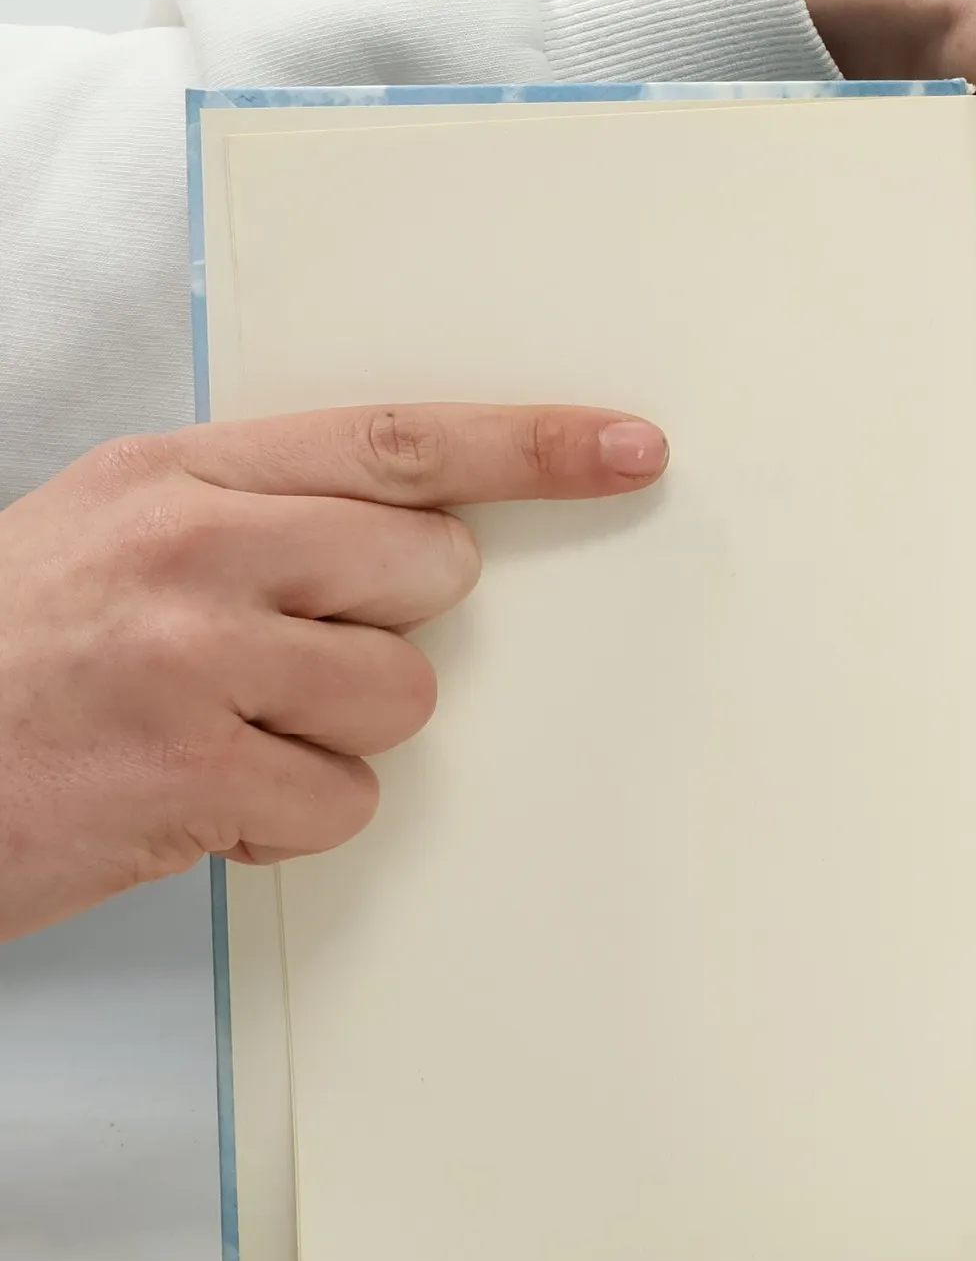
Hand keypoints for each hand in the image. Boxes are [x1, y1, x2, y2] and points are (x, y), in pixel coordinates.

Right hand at [0, 403, 667, 940]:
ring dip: (333, 734)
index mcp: (180, 473)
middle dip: (389, 628)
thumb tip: (418, 541)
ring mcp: (195, 661)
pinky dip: (287, 818)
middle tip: (285, 655)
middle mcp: (196, 547)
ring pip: (402, 697)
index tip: (629, 448)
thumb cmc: (7, 653)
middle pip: (433, 575)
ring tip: (219, 732)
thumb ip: (261, 514)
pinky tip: (198, 798)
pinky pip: (344, 799)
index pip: (399, 442)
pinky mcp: (195, 777)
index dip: (530, 447)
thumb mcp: (112, 530)